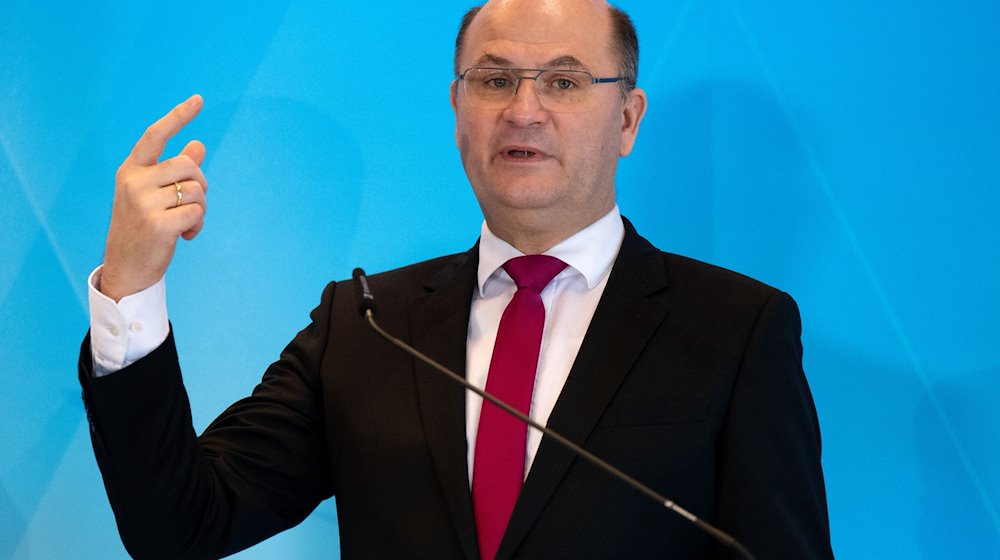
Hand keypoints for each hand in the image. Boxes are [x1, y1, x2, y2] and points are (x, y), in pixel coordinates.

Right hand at [100, 94, 208, 301]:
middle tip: (192, 206)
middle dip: (201, 185)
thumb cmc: (143, 228)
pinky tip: (185, 236)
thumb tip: (198, 145)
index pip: (156, 136)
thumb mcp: (154, 195)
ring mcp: (143, 202)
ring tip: (186, 223)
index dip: (178, 117)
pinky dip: (198, 224)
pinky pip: (197, 212)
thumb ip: (175, 171)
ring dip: (201, 208)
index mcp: (131, 170)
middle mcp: (134, 181)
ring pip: (197, 189)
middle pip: (189, 166)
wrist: (127, 267)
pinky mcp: (157, 224)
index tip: (199, 100)